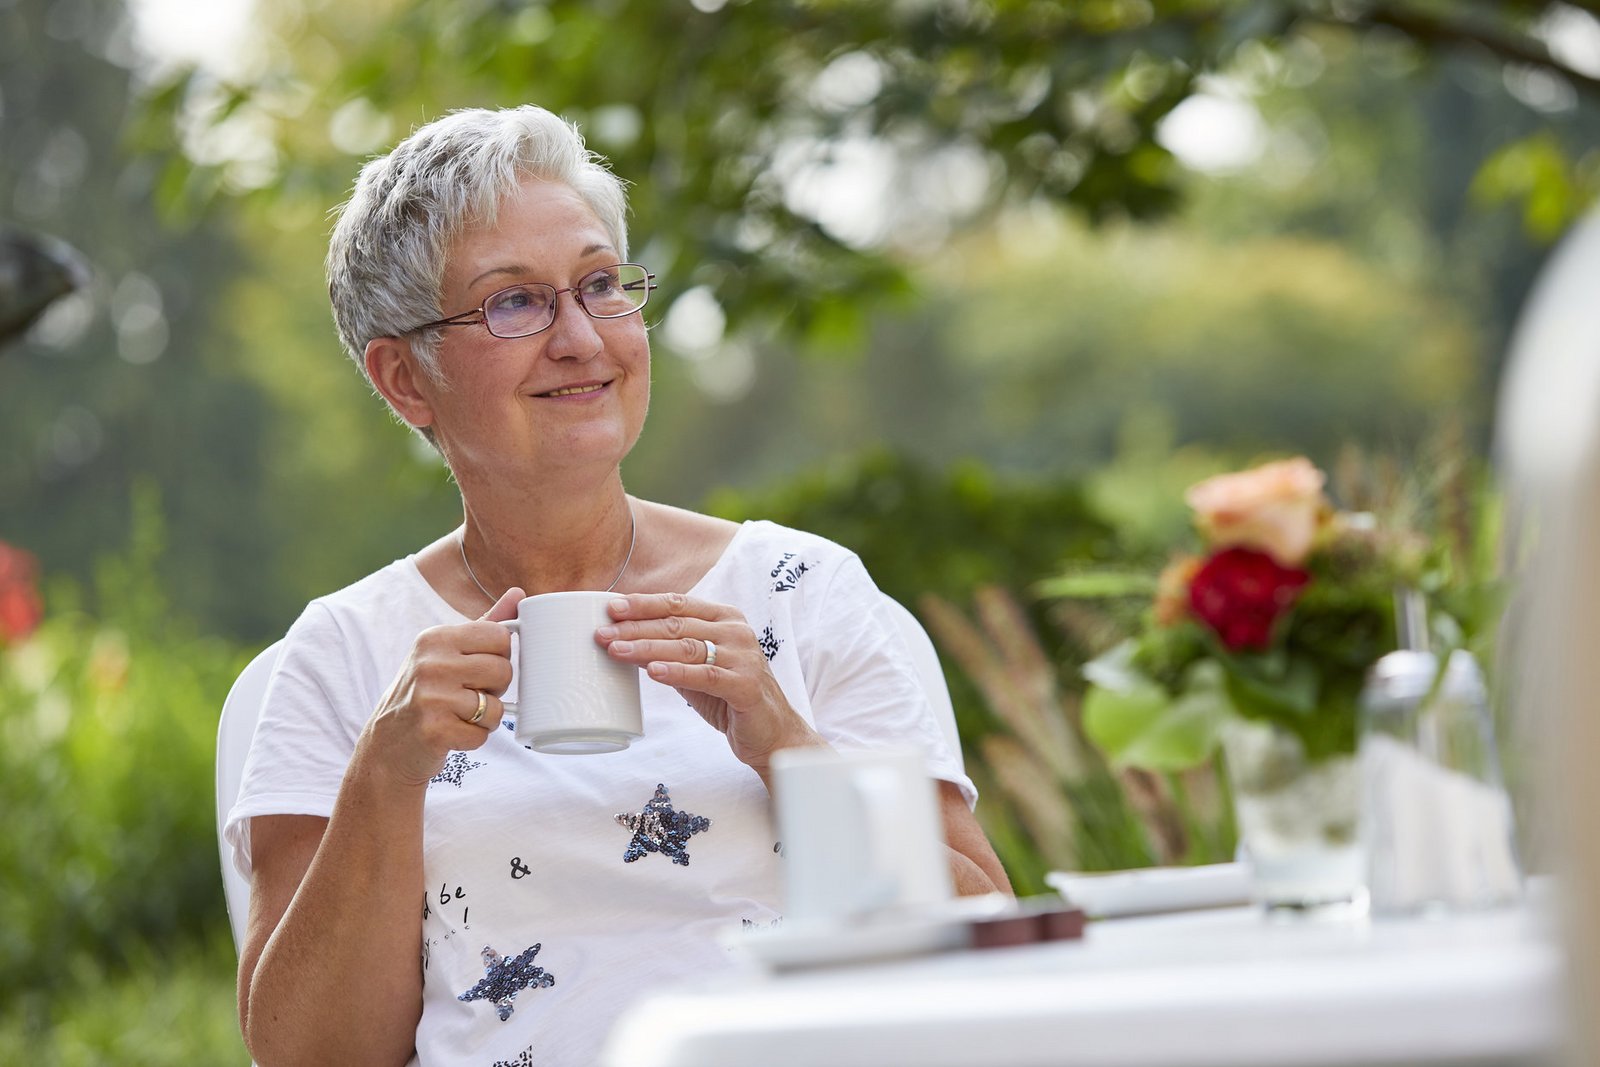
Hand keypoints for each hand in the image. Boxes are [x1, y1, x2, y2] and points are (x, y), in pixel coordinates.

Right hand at [361, 586, 523, 786]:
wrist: (387, 745)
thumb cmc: (425, 694)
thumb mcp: (447, 652)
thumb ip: (485, 625)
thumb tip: (519, 594)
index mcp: (436, 638)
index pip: (500, 637)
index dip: (499, 657)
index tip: (479, 669)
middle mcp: (431, 663)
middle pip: (503, 671)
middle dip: (495, 690)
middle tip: (468, 696)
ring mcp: (430, 697)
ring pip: (496, 707)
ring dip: (484, 718)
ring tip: (458, 715)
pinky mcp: (434, 730)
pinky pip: (482, 735)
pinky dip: (473, 739)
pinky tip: (450, 733)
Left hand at [597, 592, 822, 776]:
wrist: (772, 734)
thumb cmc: (731, 698)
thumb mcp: (698, 668)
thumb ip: (672, 651)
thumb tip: (624, 640)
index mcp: (726, 619)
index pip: (679, 604)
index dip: (643, 604)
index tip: (611, 608)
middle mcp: (737, 632)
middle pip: (677, 624)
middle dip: (636, 627)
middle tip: (602, 633)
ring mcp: (744, 658)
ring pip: (686, 647)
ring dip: (646, 647)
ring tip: (616, 650)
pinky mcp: (746, 686)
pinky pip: (705, 675)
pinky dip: (676, 672)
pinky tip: (652, 671)